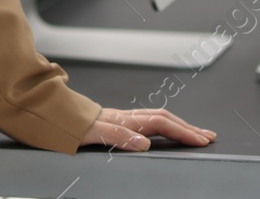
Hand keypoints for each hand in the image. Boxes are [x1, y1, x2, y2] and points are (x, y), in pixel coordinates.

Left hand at [79, 107, 215, 151]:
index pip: (161, 124)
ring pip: (157, 118)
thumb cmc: (70, 125)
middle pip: (164, 119)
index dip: (183, 132)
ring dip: (178, 125)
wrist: (51, 114)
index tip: (201, 140)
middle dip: (188, 127)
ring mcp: (121, 118)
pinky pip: (146, 121)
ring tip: (194, 132)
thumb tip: (144, 143)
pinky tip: (164, 130)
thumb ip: (119, 136)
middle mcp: (125, 117)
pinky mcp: (115, 122)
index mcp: (124, 120)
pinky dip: (162, 125)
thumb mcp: (93, 133)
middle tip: (208, 136)